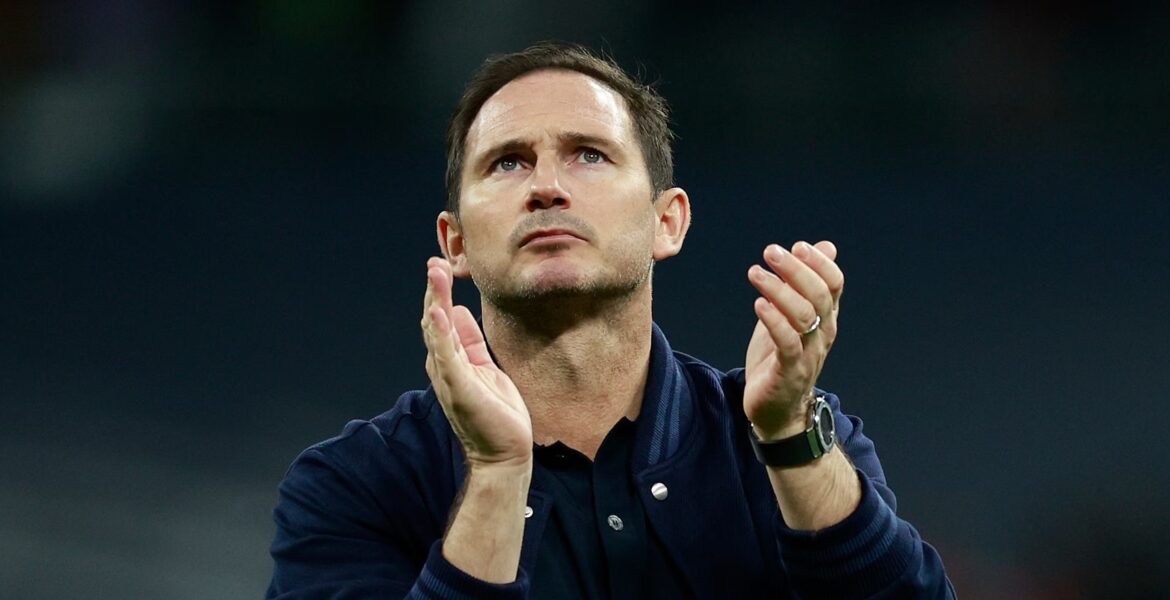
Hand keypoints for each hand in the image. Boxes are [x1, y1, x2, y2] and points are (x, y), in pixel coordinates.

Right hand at [421, 257, 532, 467]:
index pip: (440, 320)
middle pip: (433, 321)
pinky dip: (441, 333)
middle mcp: (445, 368)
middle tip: (434, 262)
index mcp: (452, 361)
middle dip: (433, 290)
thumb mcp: (485, 367)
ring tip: (434, 274)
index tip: (439, 266)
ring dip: (434, 301)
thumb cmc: (496, 415)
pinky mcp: (460, 389)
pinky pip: (448, 356)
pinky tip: (440, 310)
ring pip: (436, 332)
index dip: (438, 293)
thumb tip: (457, 312)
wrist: (503, 455)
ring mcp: (450, 378)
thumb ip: (470, 341)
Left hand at [743, 241, 842, 439]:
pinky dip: (774, 321)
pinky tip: (758, 305)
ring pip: (803, 315)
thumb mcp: (792, 315)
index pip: (834, 283)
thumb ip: (805, 282)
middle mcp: (823, 333)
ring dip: (778, 290)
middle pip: (819, 294)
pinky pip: (787, 342)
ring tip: (755, 273)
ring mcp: (809, 353)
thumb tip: (825, 246)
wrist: (777, 410)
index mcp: (825, 317)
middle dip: (796, 269)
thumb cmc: (781, 358)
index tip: (796, 246)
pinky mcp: (790, 371)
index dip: (819, 263)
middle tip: (771, 252)